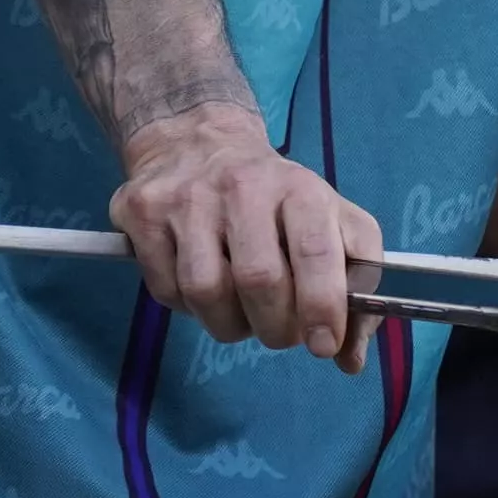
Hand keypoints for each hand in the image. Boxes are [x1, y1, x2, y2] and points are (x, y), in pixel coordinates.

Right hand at [106, 100, 375, 367]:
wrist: (196, 140)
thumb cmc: (275, 198)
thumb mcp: (331, 222)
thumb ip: (355, 286)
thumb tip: (348, 357)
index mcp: (299, 188)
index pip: (316, 252)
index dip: (322, 308)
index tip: (325, 344)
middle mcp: (241, 185)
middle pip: (259, 281)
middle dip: (275, 327)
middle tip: (280, 331)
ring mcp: (186, 196)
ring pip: (206, 292)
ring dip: (228, 324)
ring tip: (239, 310)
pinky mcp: (142, 212)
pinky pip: (166, 290)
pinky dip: (187, 307)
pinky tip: (200, 285)